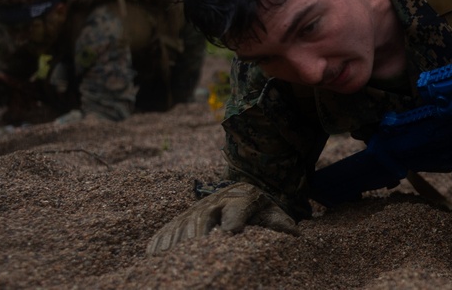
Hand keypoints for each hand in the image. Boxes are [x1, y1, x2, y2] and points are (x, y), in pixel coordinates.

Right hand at [146, 182, 298, 254]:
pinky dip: (160, 245)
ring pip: (182, 225)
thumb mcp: (275, 213)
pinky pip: (166, 232)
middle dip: (199, 234)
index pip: (237, 209)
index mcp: (241, 199)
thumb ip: (283, 225)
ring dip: (177, 243)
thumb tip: (296, 237)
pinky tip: (155, 260)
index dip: (234, 219)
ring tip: (174, 262)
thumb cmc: (260, 209)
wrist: (240, 189)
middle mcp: (214, 203)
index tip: (231, 233)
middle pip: (203, 218)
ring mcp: (195, 211)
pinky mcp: (180, 220)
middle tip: (196, 251)